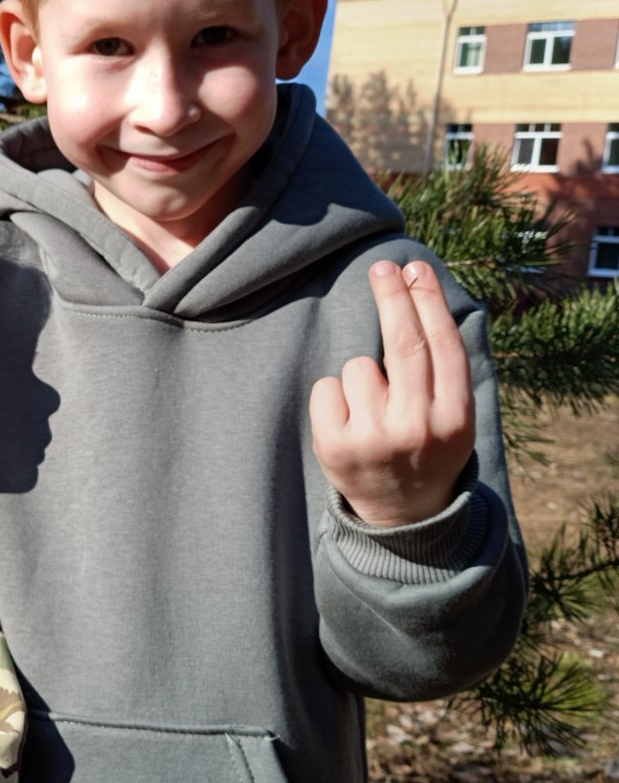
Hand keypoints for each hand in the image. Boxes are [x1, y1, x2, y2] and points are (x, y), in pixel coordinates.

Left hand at [310, 260, 475, 526]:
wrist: (402, 515)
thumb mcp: (453, 416)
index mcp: (455, 417)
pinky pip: (327, 387)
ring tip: (373, 409)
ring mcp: (374, 438)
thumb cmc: (426, 447)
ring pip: (359, 365)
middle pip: (403, 344)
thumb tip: (415, 293)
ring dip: (362, 375)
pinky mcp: (335, 446)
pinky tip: (349, 421)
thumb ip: (441, 369)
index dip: (428, 302)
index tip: (415, 268)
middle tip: (383, 267)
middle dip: (392, 297)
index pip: (442, 346)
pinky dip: (334, 395)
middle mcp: (417, 427)